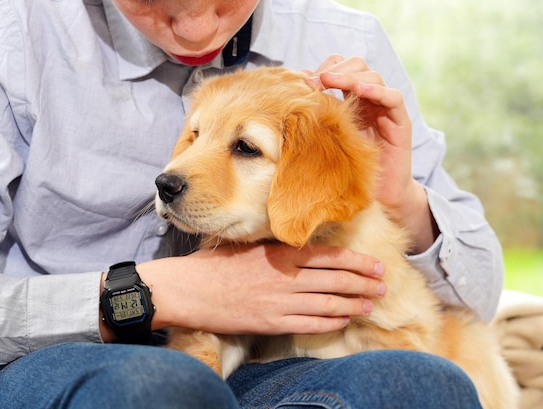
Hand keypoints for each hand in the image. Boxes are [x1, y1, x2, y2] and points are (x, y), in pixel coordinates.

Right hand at [132, 242, 384, 336]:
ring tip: (370, 304)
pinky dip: (331, 322)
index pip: (330, 257)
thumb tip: (299, 248)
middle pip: (336, 280)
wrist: (187, 289)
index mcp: (280, 253)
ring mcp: (279, 301)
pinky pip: (309, 324)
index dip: (357, 262)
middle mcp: (286, 277)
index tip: (376, 265)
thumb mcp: (247, 245)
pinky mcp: (270, 322)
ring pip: (328, 303)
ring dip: (354, 304)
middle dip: (364, 283)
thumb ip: (276, 247)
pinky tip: (344, 320)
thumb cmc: (214, 265)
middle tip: (382, 285)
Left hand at [307, 55, 438, 251]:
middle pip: (357, 66)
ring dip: (350, 76)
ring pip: (373, 77)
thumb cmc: (346, 169)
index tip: (304, 80)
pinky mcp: (399, 122)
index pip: (341, 68)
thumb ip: (313, 119)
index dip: (325, 68)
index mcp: (349, 100)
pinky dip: (377, 91)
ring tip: (330, 80)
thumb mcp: (325, 140)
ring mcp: (384, 109)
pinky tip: (360, 90)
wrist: (376, 195)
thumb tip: (291, 98)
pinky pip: (393, 97)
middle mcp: (368, 100)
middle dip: (335, 69)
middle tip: (316, 80)